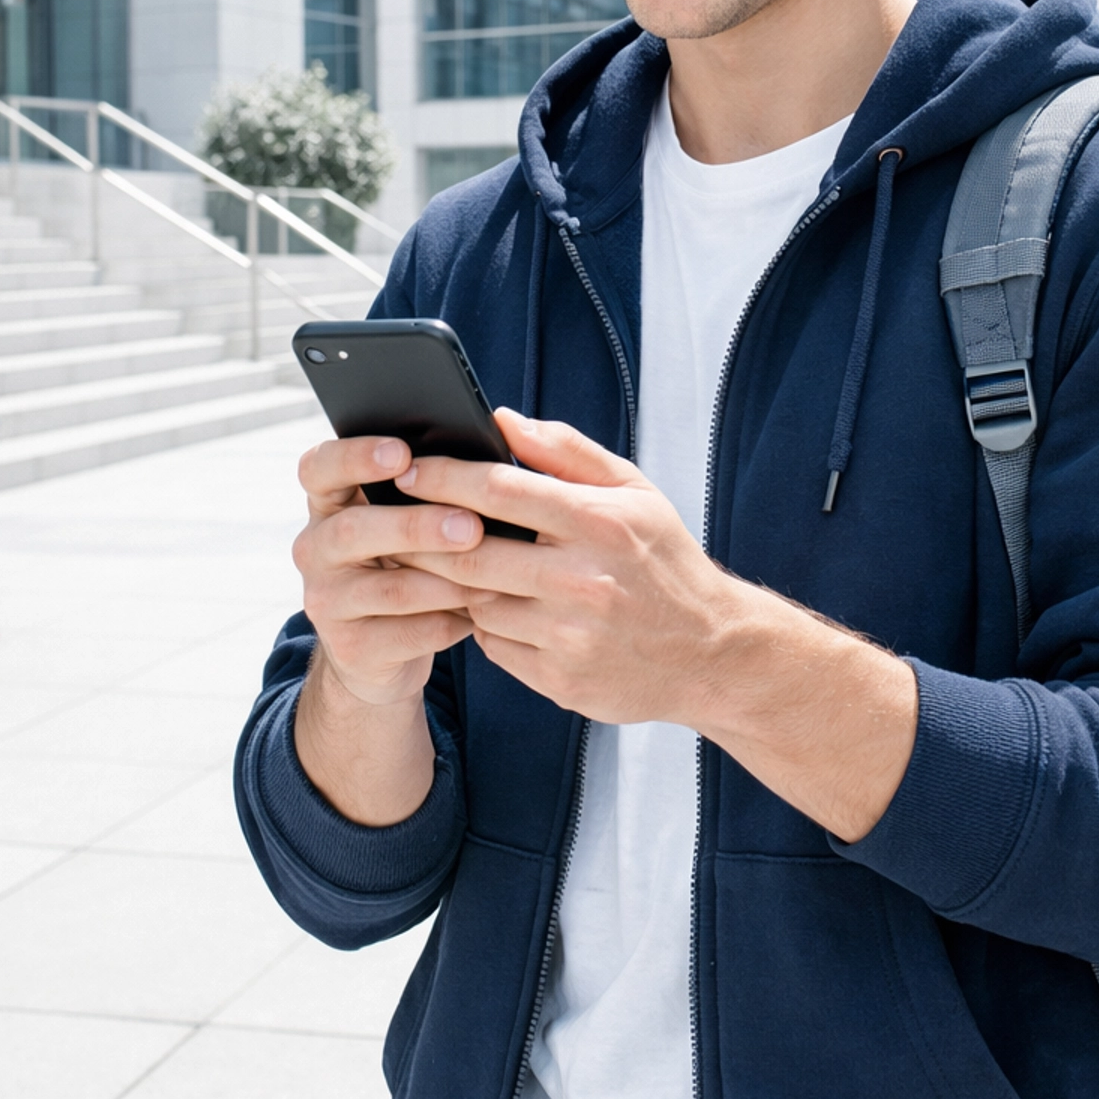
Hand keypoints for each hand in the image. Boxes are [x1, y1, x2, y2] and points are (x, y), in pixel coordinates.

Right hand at [291, 432, 494, 828]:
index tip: (402, 453)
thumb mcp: (410, 516)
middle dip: (416, 525)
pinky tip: (481, 614)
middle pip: (353, 529)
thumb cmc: (413, 559)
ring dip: (446, 580)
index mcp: (329, 501)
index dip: (355, 456)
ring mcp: (326, 600)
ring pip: (387, 587)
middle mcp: (315, 547)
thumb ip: (435, 479)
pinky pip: (404, 634)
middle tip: (470, 526)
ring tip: (493, 576)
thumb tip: (498, 435)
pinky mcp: (349, 648)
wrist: (385, 649)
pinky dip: (449, 622)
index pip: (319, 467)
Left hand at [395, 408, 919, 841]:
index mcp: (599, 523)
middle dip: (420, 532)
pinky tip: (481, 602)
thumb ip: (566, 452)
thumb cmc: (664, 561)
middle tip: (388, 515)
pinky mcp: (560, 679)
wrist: (710, 653)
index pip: (500, 491)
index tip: (404, 466)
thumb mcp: (634, 492)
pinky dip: (480, 621)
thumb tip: (502, 419)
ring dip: (444, 580)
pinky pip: (494, 644)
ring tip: (423, 556)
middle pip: (470, 552)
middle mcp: (583, 580)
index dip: (443, 476)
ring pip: (476, 601)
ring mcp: (570, 636)